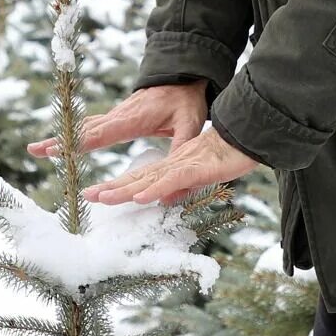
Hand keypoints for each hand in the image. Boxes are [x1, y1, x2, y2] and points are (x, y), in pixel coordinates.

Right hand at [26, 80, 209, 158]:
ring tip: (36, 148)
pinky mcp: (116, 117)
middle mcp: (118, 116)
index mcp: (131, 120)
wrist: (183, 75)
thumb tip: (175, 173)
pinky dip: (72, 133)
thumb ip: (181, 146)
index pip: (99, 134)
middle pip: (82, 130)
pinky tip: (61, 141)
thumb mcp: (189, 123)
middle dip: (58, 140)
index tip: (56, 149)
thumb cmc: (186, 100)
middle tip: (33, 150)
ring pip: (83, 127)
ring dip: (60, 137)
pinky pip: (90, 126)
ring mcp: (115, 115)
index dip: (77, 142)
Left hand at [80, 127, 258, 205]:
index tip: (96, 194)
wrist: (248, 135)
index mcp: (169, 168)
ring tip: (103, 197)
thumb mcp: (200, 176)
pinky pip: (172, 180)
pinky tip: (141, 197)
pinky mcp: (195, 168)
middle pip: (136, 179)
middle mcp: (170, 166)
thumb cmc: (226, 155)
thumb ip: (182, 187)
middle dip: (111, 188)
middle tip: (87, 196)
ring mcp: (181, 166)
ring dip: (125, 189)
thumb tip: (164, 200)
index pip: (139, 179)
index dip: (118, 186)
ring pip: (148, 179)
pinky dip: (155, 189)